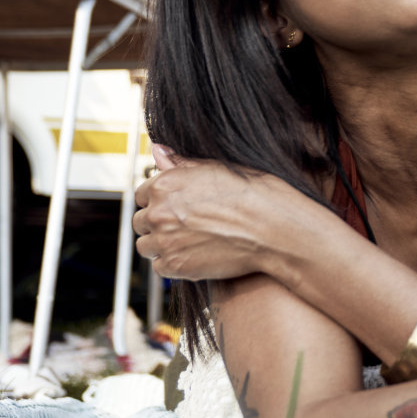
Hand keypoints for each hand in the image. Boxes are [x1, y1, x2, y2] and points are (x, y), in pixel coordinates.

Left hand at [133, 145, 307, 280]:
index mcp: (166, 183)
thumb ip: (182, 163)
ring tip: (188, 241)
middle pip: (140, 221)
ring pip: (146, 245)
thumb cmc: (256, 195)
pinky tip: (193, 255)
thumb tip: (158, 150)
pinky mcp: (176, 266)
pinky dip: (172, 263)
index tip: (175, 207)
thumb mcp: (219, 168)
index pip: (141, 194)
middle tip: (184, 225)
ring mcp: (165, 241)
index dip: (158, 200)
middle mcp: (159, 211)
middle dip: (157, 223)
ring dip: (161, 244)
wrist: (276, 229)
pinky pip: (159, 267)